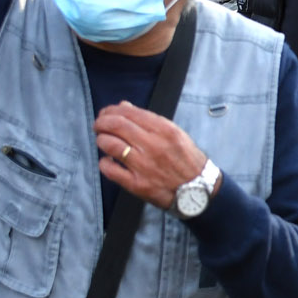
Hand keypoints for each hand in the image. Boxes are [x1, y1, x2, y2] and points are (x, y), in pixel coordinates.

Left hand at [94, 103, 209, 210]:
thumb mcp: (174, 134)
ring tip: (102, 140)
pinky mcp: (137, 185)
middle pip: (117, 125)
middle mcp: (153, 146)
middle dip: (102, 122)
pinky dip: (104, 163)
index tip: (106, 113)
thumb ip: (149, 120)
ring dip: (101, 140)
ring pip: (110, 145)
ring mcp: (144, 166)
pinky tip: (107, 161)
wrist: (198, 189)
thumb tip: (124, 107)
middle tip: (98, 125)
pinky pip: (111, 170)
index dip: (112, 110)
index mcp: (164, 130)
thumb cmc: (186, 160)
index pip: (129, 113)